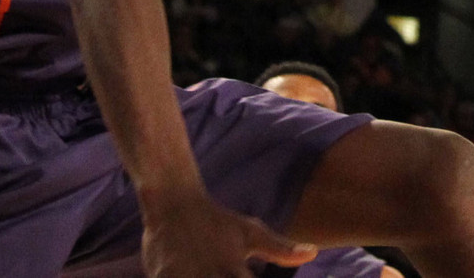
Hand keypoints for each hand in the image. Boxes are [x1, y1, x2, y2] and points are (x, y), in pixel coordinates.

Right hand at [140, 192, 314, 276]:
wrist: (174, 202)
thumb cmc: (217, 222)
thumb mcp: (250, 232)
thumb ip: (281, 249)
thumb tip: (313, 253)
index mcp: (233, 267)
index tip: (249, 276)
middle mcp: (209, 274)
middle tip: (229, 274)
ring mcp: (183, 276)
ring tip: (211, 274)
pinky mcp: (160, 276)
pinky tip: (187, 275)